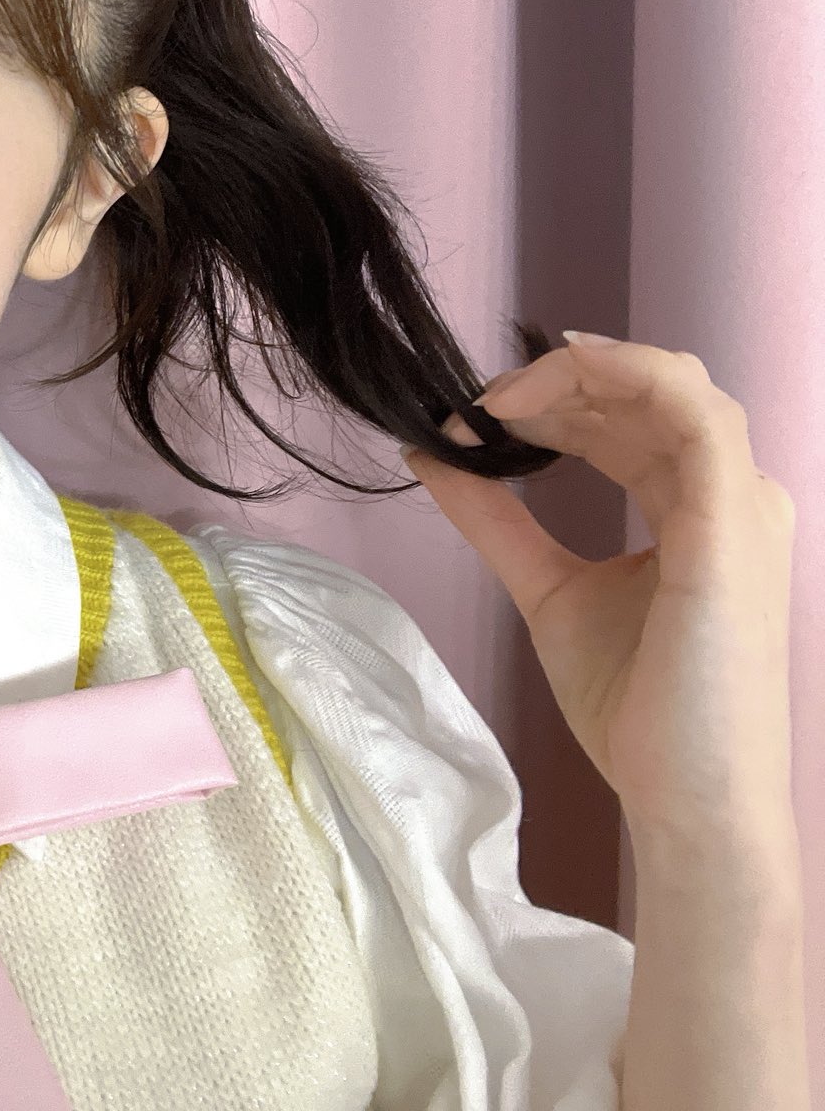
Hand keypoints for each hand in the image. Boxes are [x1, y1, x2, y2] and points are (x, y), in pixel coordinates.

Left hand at [400, 334, 797, 851]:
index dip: (550, 399)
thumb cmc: (636, 707)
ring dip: (576, 375)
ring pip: (672, 383)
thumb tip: (430, 454)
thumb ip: (496, 519)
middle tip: (473, 407)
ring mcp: (740, 503)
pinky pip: (691, 409)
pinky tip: (540, 392)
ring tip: (495, 404)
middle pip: (646, 391)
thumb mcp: (546, 588)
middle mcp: (729, 494)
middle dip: (554, 382)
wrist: (683, 794)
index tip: (470, 418)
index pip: (630, 418)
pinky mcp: (733, 520)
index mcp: (696, 507)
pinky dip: (617, 377)